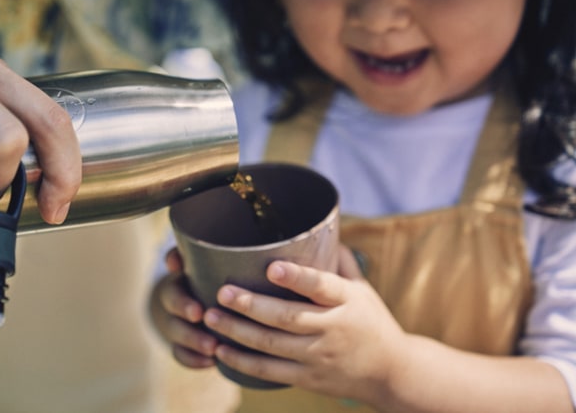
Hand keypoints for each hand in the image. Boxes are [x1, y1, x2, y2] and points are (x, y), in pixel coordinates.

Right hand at [150, 247, 218, 368]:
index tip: (197, 314)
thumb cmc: (205, 268)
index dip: (182, 305)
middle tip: (210, 341)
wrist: (198, 287)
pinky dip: (194, 361)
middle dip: (190, 332)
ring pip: (177, 341)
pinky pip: (182, 356)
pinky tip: (211, 363)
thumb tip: (174, 260)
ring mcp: (176, 327)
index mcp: (177, 285)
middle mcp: (173, 308)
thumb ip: (187, 253)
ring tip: (213, 351)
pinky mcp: (182, 343)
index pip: (172, 294)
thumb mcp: (198, 258)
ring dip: (194, 346)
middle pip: (174, 323)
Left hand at [203, 245, 407, 403]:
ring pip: (273, 345)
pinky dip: (244, 363)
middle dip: (251, 305)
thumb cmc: (372, 322)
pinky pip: (271, 372)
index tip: (271, 267)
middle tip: (222, 292)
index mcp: (347, 301)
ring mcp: (320, 356)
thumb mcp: (363, 289)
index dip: (296, 277)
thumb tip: (320, 225)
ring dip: (238, 332)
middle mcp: (333, 329)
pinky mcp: (309, 379)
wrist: (392, 373)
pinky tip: (221, 350)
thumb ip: (339, 261)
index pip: (322, 286)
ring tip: (211, 317)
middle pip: (288, 317)